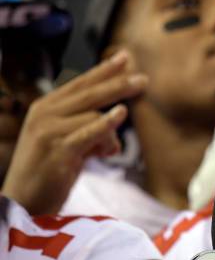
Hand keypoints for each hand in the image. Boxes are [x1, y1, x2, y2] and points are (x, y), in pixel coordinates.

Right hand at [2, 51, 147, 213]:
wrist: (24, 202)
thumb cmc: (49, 172)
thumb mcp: (67, 141)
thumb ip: (87, 125)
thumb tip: (117, 116)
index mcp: (46, 107)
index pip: (80, 83)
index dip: (104, 70)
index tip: (124, 57)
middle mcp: (45, 113)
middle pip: (90, 92)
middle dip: (119, 84)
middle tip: (144, 80)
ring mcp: (50, 130)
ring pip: (94, 114)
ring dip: (111, 134)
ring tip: (107, 152)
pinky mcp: (58, 149)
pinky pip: (90, 131)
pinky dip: (107, 125)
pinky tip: (119, 116)